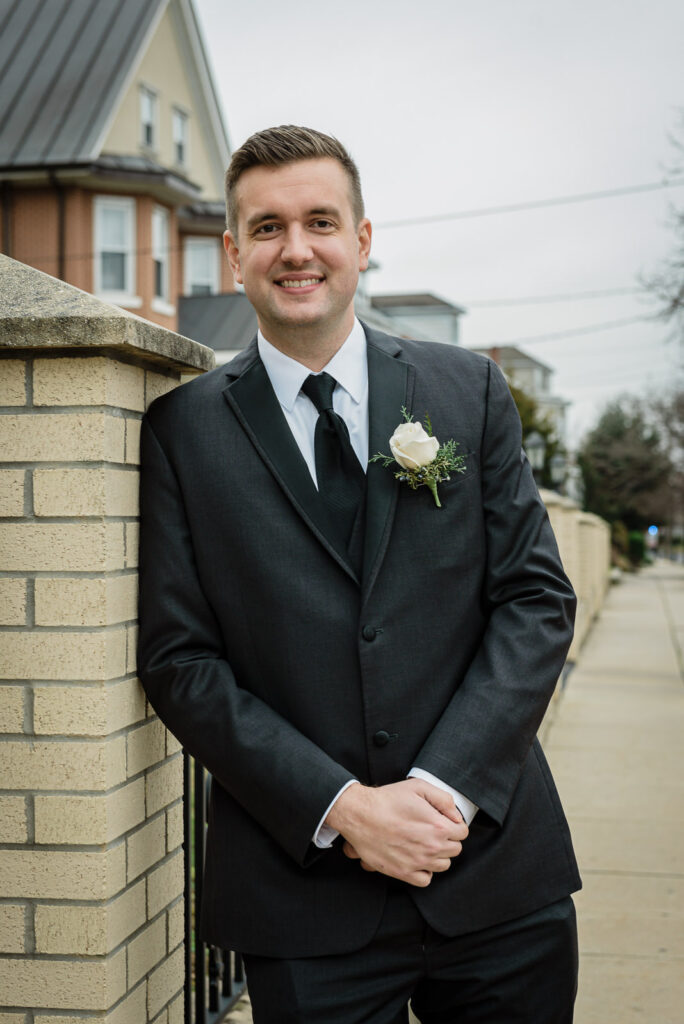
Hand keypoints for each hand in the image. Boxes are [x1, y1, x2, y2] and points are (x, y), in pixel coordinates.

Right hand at [325, 778, 467, 886]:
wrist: (360, 815)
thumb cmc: (388, 799)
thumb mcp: (418, 787)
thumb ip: (444, 799)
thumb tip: (456, 816)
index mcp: (438, 826)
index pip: (462, 833)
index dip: (454, 826)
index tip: (444, 823)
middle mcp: (431, 847)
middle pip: (455, 850)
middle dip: (447, 840)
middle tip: (432, 831)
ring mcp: (418, 862)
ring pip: (443, 866)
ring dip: (438, 856)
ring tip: (424, 844)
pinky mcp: (403, 873)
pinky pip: (426, 879)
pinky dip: (424, 871)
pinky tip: (417, 859)